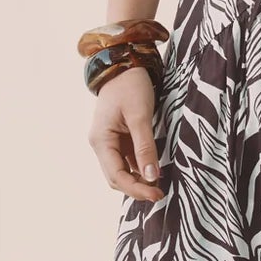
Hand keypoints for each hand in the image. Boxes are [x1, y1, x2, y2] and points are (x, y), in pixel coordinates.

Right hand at [89, 65, 165, 202]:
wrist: (124, 64)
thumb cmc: (131, 86)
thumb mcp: (140, 116)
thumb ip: (145, 147)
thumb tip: (151, 177)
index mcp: (101, 140)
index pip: (116, 176)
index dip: (136, 189)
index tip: (156, 195)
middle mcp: (101, 144)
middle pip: (116, 177)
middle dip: (136, 188)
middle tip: (160, 194)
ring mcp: (108, 141)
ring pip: (121, 170)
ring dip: (138, 180)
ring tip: (158, 186)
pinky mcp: (118, 137)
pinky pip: (126, 160)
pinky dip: (139, 169)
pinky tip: (153, 172)